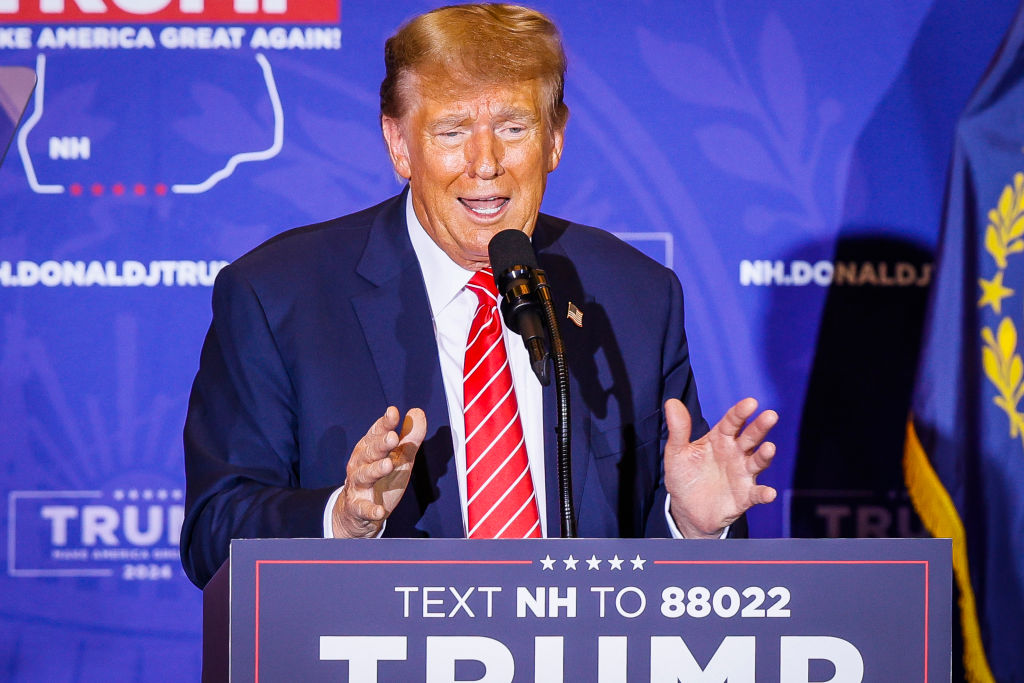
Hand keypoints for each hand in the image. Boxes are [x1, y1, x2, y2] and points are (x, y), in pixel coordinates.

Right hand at [332, 406, 426, 537]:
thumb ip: (409, 437)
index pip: (376, 433)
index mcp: (370, 448)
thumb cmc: (382, 477)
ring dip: (375, 470)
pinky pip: (363, 508)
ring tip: (388, 464)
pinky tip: (379, 511)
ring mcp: (358, 485)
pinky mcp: (358, 507)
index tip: (393, 412)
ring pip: (364, 475)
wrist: (359, 512)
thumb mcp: (400, 456)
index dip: (385, 423)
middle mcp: (360, 464)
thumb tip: (417, 412)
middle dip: (381, 444)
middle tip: (393, 437)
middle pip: (370, 451)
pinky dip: (370, 510)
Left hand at [663, 397, 777, 538]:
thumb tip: (672, 402)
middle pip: (750, 437)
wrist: (687, 509)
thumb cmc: (685, 476)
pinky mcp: (745, 496)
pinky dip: (764, 493)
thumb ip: (678, 430)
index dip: (740, 412)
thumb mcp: (677, 453)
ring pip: (757, 462)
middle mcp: (735, 453)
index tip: (750, 403)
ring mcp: (742, 474)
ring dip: (765, 455)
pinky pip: (757, 494)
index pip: (732, 422)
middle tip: (770, 415)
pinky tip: (769, 493)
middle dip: (760, 427)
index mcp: (719, 439)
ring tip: (769, 448)